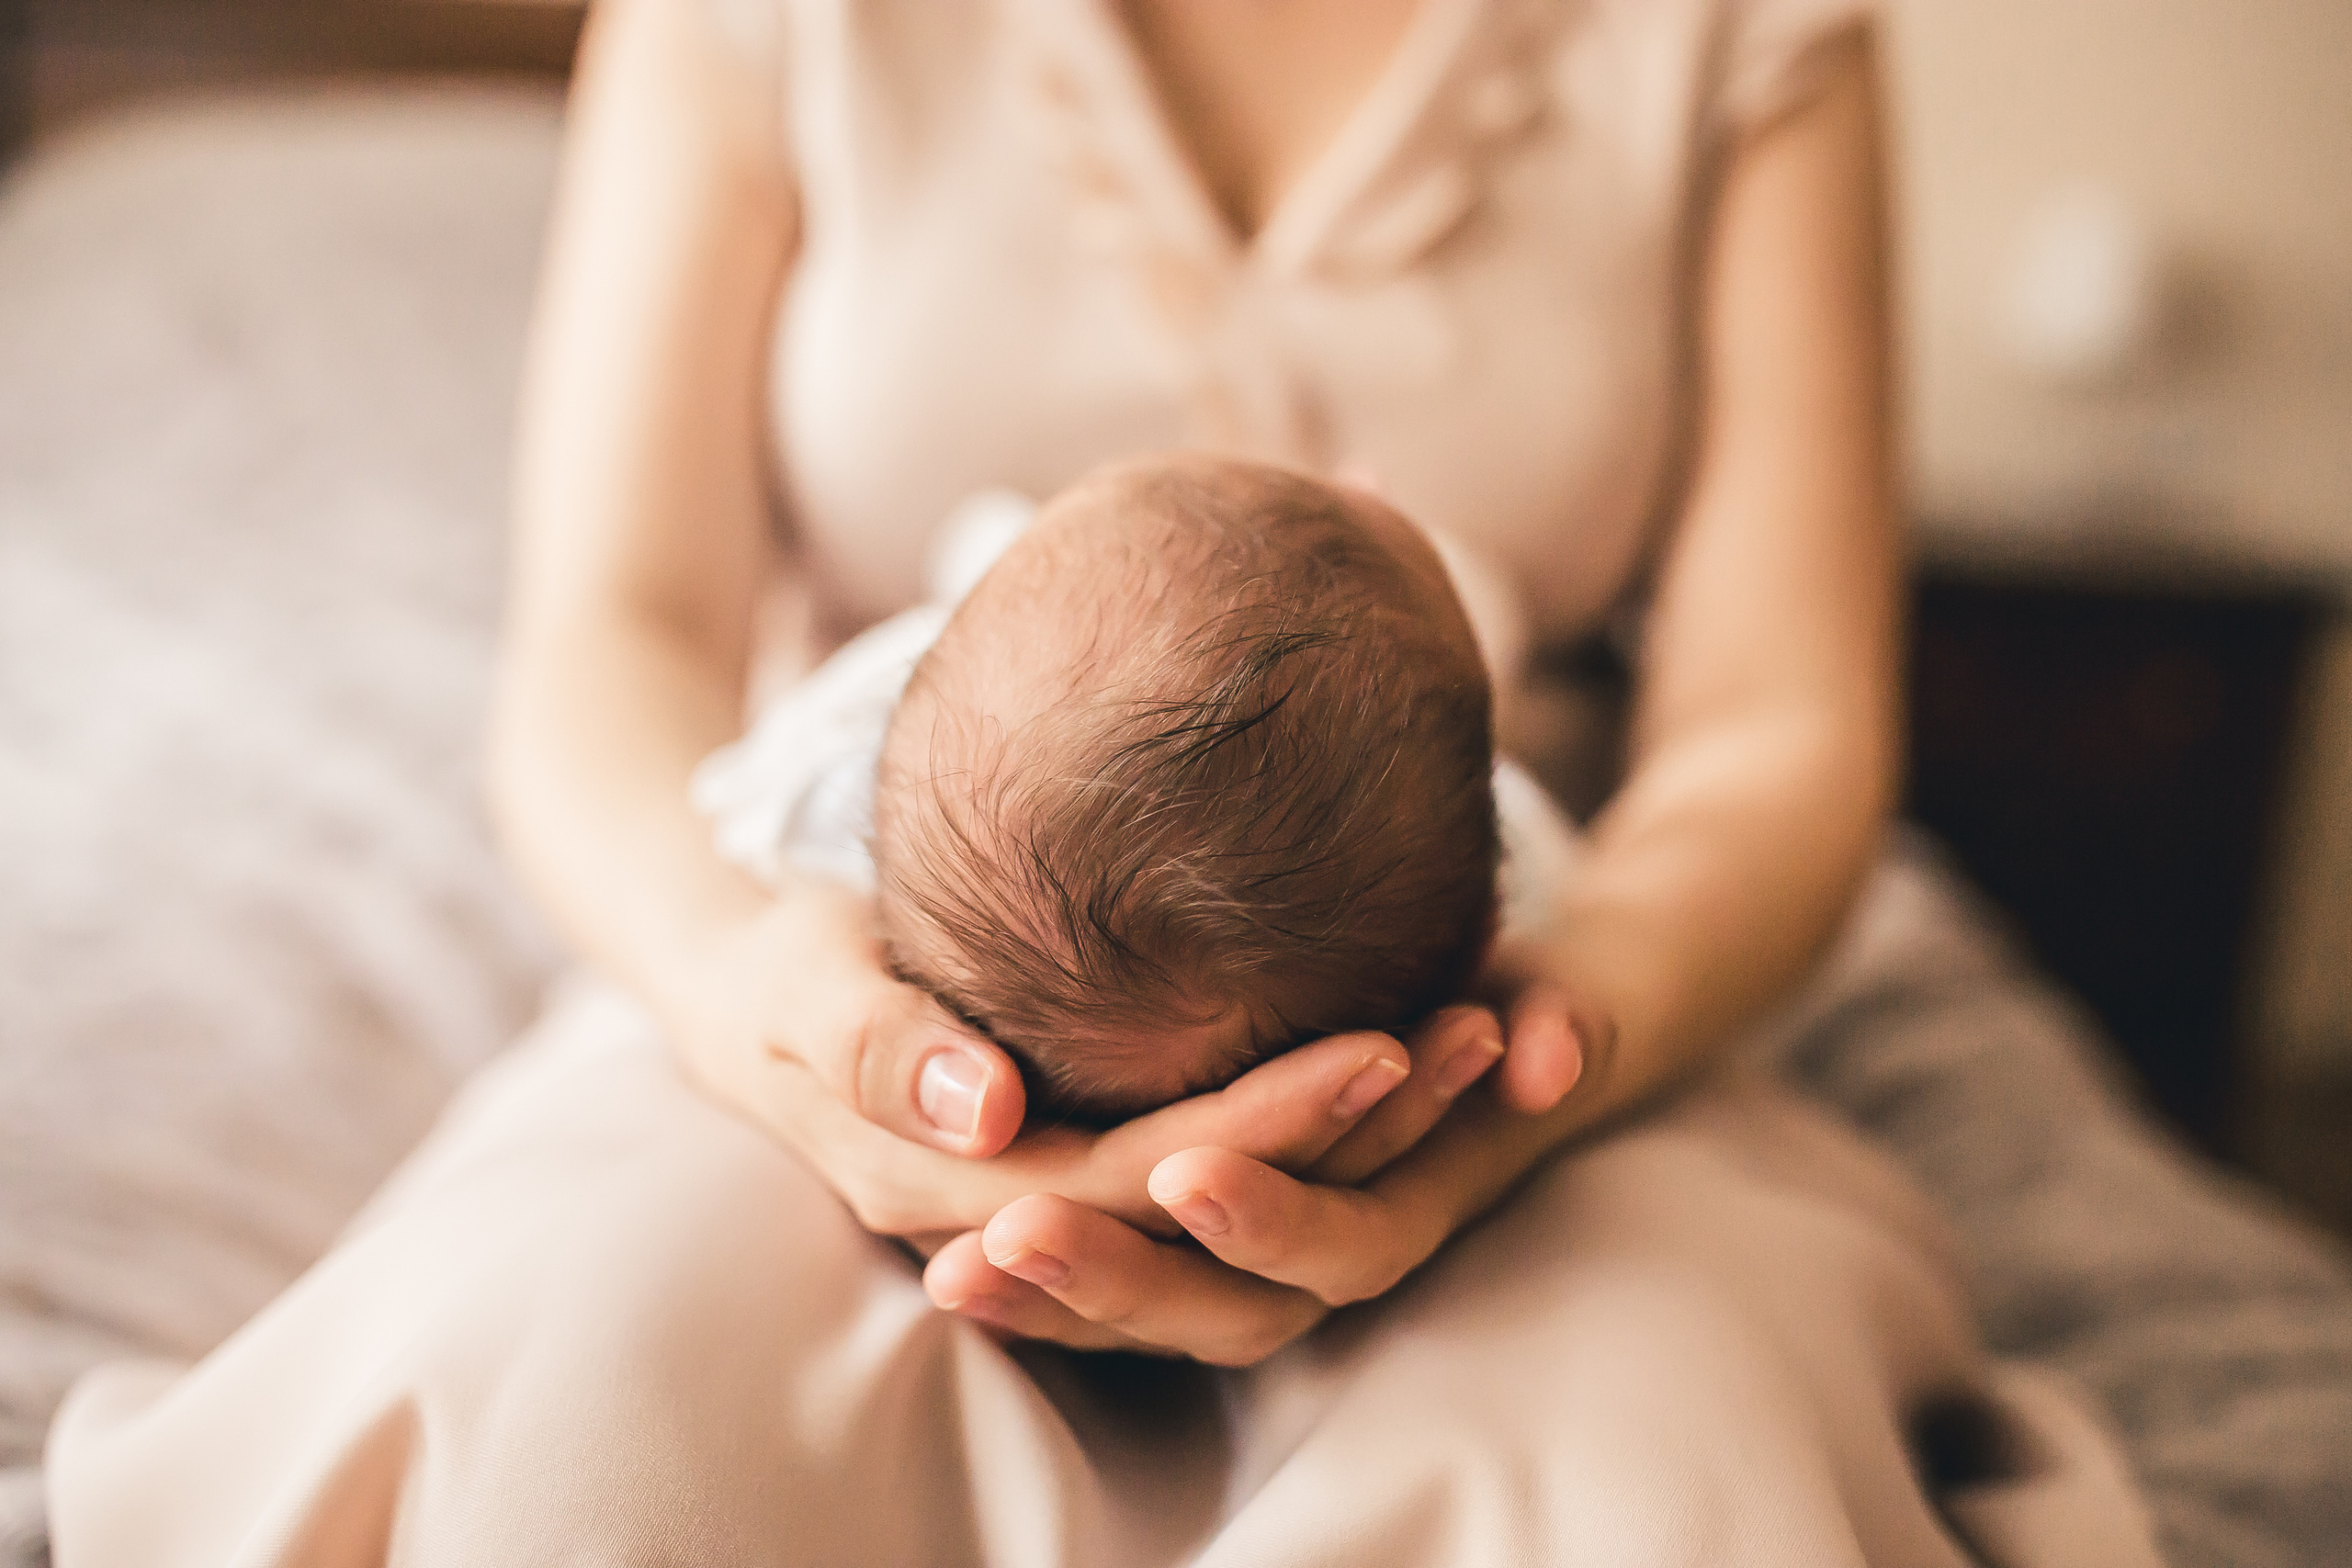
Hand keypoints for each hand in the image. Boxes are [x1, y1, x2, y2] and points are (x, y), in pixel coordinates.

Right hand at [677, 883, 1509, 1246]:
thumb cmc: (788, 969)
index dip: (1265, 1126)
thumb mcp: (806, 987)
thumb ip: (884, 1046)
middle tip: (1470, 1038)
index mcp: (960, 1191)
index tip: (1380, 1048)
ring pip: (1236, 1206)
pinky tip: (1403, 1047)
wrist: (754, 987)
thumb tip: (985, 1113)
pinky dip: (1318, 1125)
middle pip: (1216, 1208)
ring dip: (1357, 1138)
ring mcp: (1068, 1200)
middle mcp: (1028, 1216)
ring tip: (1474, 1036)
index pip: (1144, 1180)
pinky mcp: (1096, 1163)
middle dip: (1348, 1135)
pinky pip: (1223, 1168)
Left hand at [923, 980, 1612, 1363]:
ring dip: (1059, 1303)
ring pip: (1160, 1315)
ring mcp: (1267, 1265)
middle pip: (1228, 1310)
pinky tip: (948, 1266)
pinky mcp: (1207, 1251)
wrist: (1519, 1041)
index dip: (1273, 1218)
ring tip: (953, 1271)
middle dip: (1122, 1280)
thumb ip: (1568, 1017)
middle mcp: (1334, 1255)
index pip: (1346, 1244)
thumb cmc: (1530, 1005)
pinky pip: (1127, 1295)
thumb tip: (1554, 1052)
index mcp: (1416, 1203)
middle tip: (1010, 1237)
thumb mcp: (1556, 996)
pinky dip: (1047, 1290)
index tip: (1186, 1172)